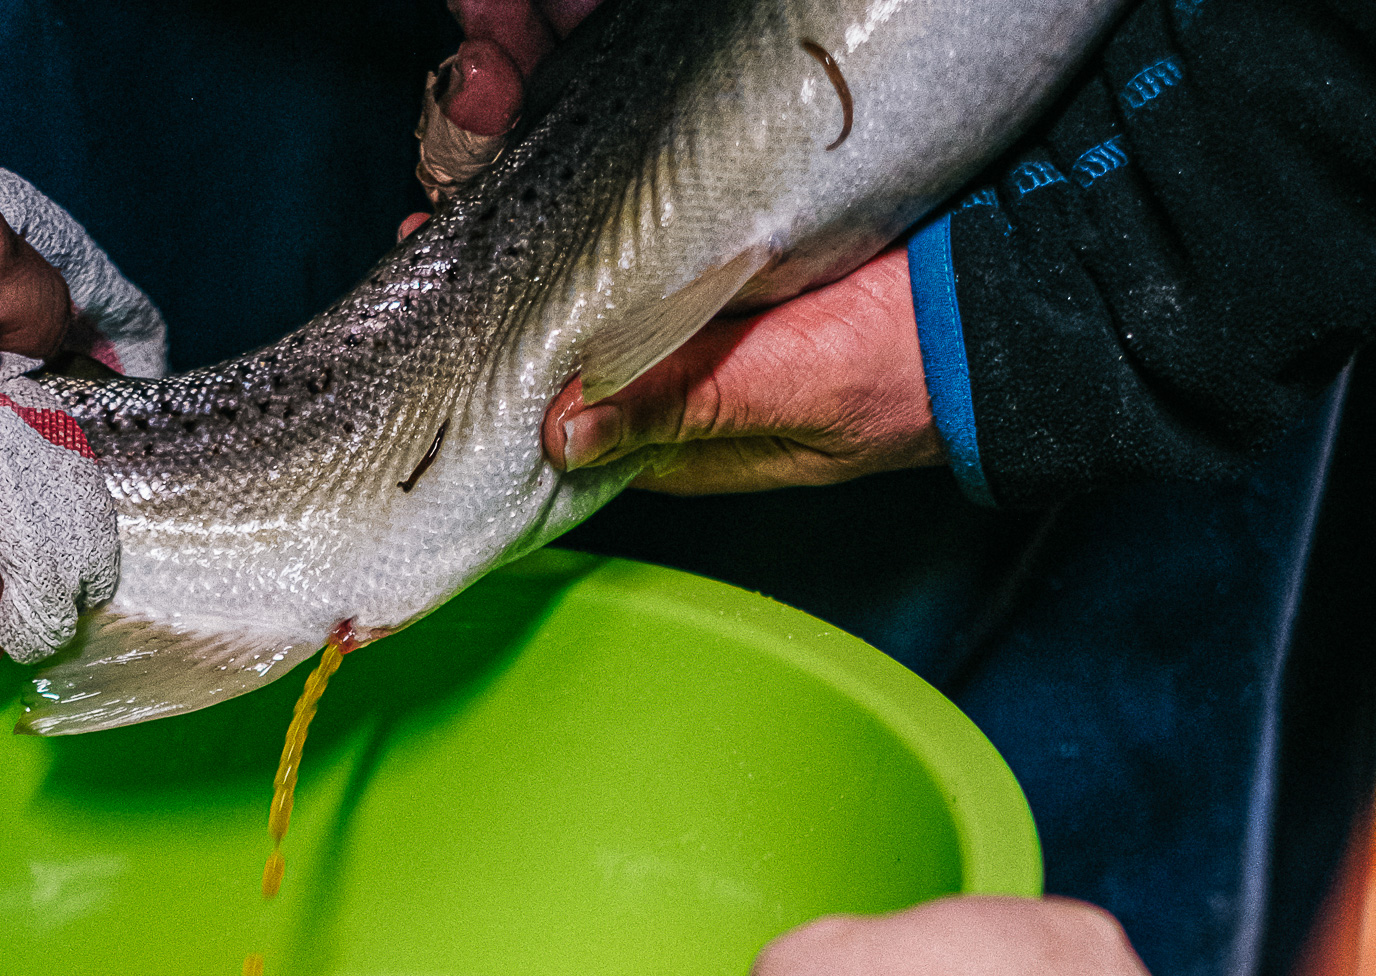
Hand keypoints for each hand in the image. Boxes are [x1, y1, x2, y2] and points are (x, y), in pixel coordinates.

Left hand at [416, 7, 942, 495]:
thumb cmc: (929, 367)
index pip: (530, 328)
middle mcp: (656, 304)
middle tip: (480, 69)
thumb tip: (561, 430)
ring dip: (537, 70)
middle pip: (542, 218)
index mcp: (654, 386)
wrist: (1048, 282)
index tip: (431, 212)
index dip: (476, 269)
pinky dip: (604, 43)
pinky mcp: (730, 160)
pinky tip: (568, 7)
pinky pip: (647, 99)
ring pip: (580, 143)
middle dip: (497, 140)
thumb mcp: (804, 394)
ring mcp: (691, 225)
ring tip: (500, 11)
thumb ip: (683, 402)